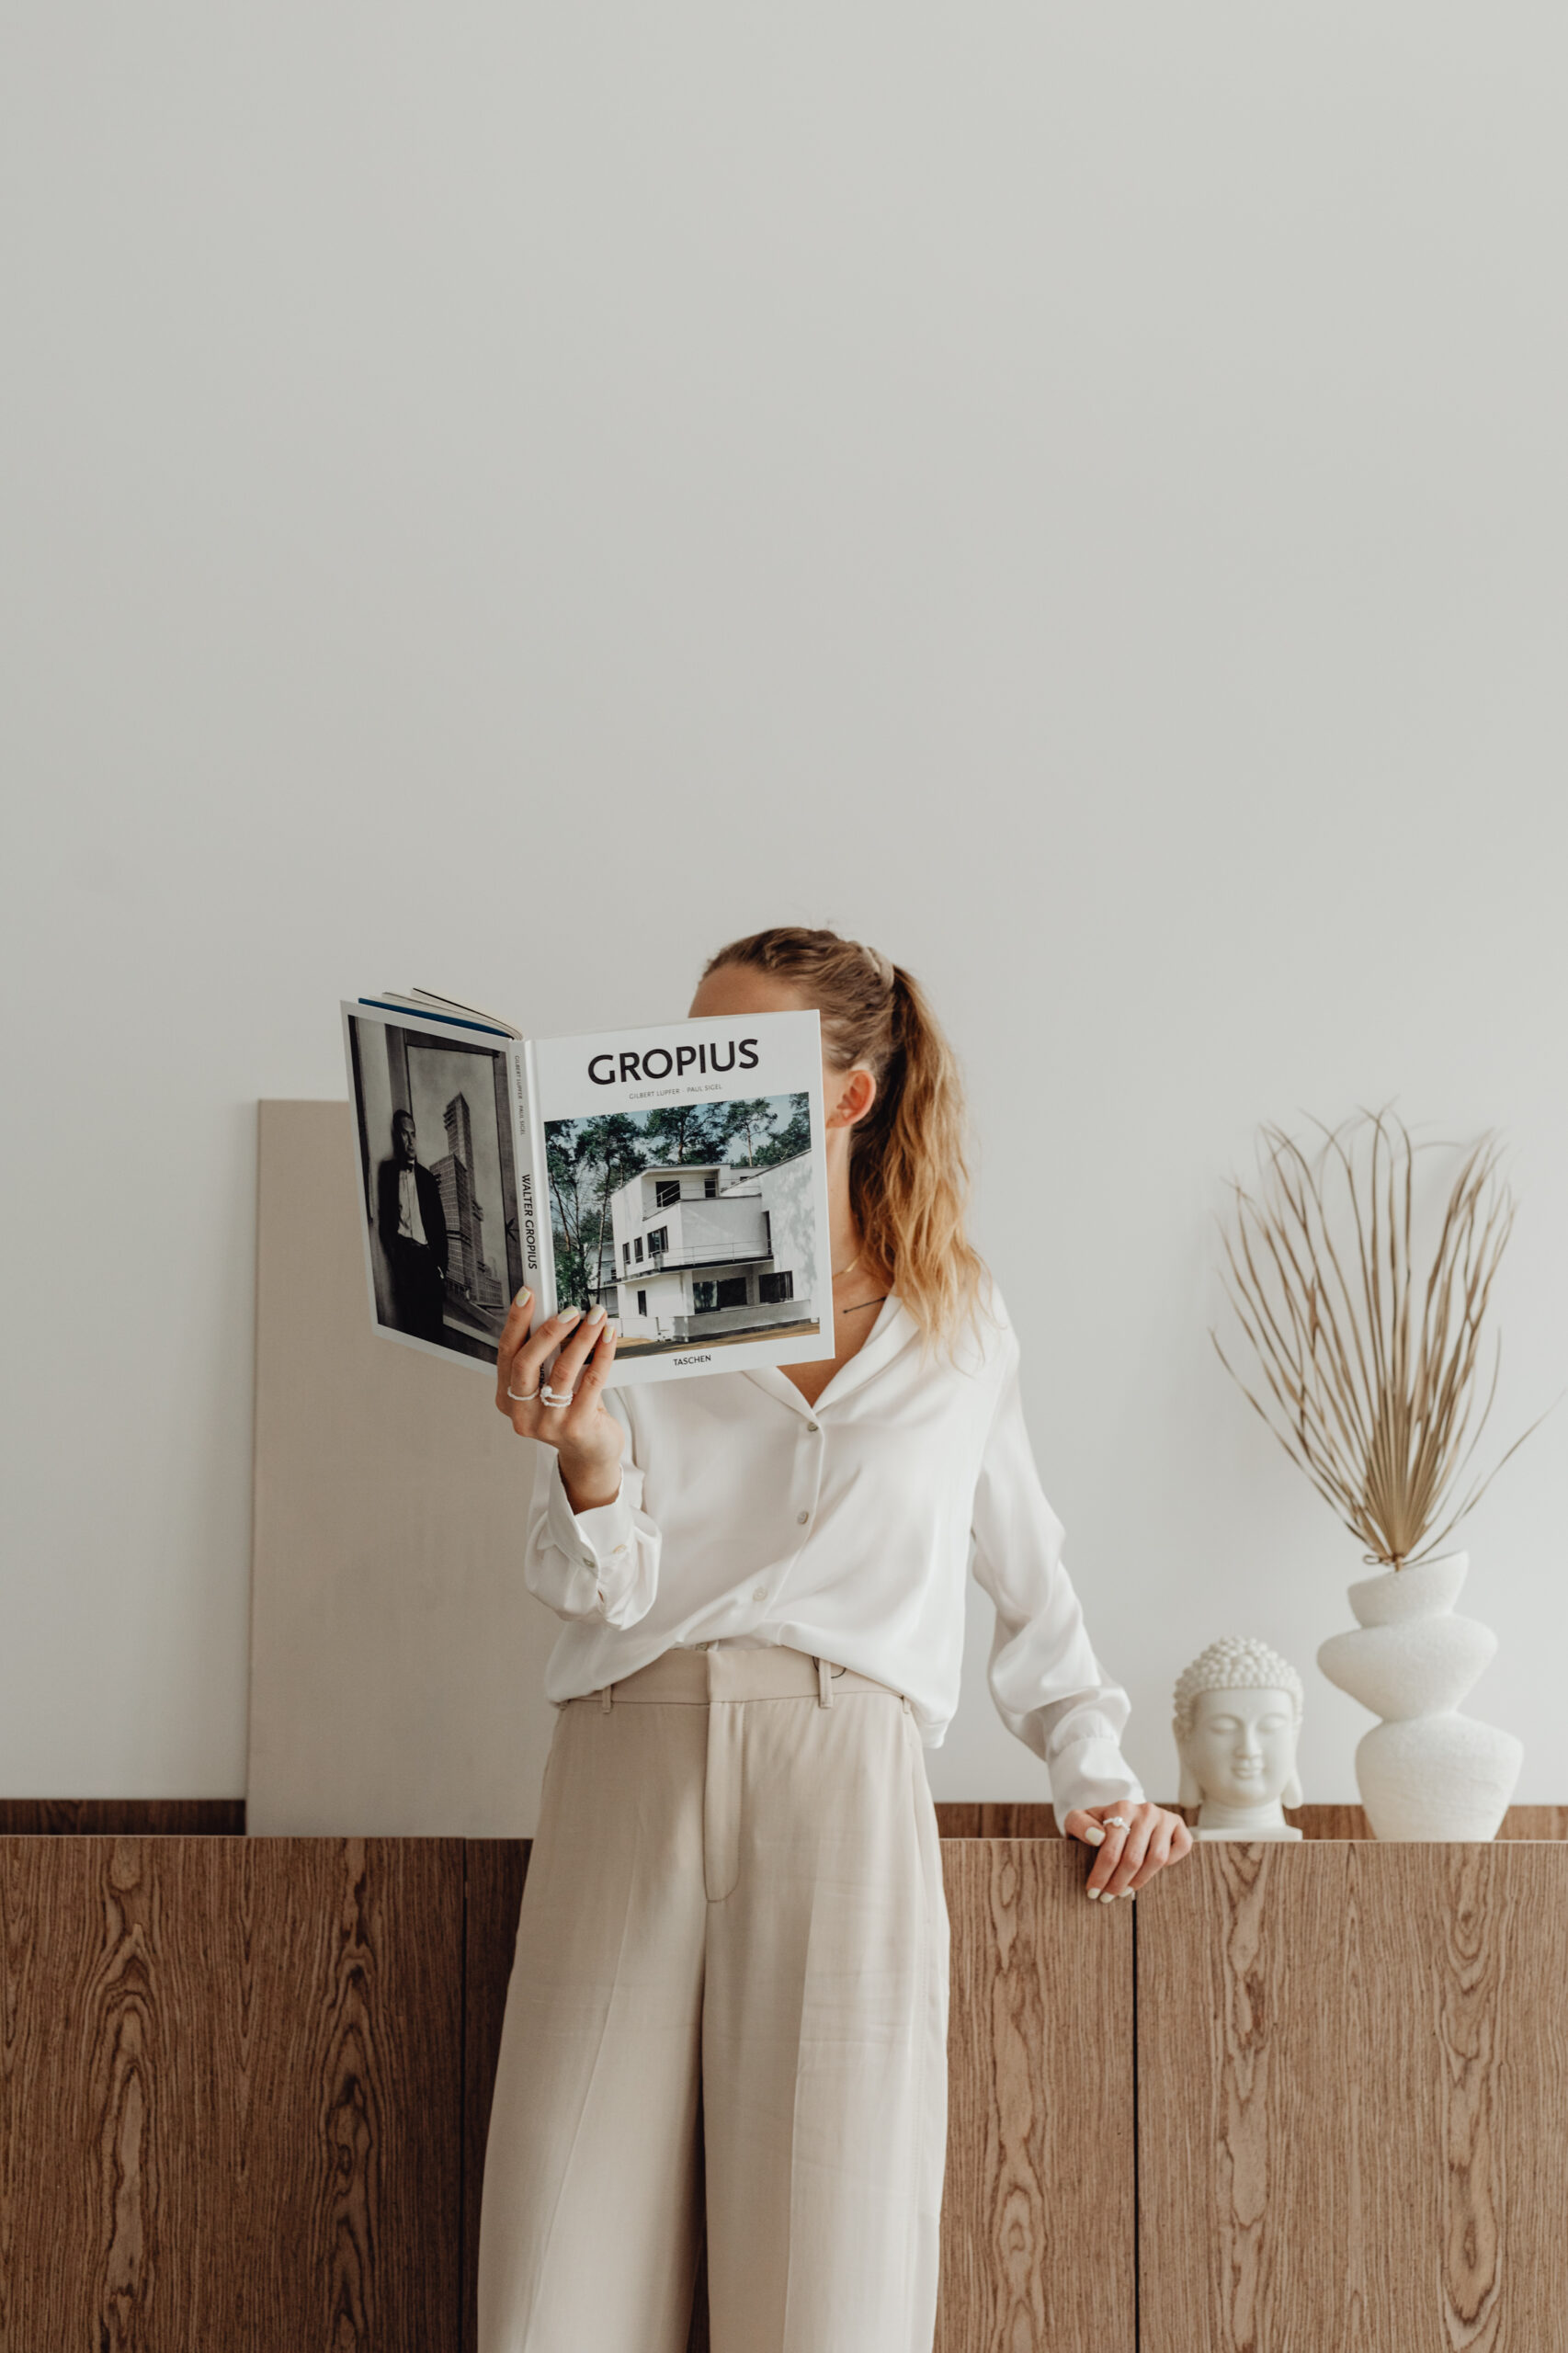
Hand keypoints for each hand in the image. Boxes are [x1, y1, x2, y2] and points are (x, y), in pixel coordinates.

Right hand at [494, 1290, 622, 1511]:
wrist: (589, 1454)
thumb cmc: (568, 1414)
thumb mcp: (546, 1388)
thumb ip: (544, 1360)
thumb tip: (555, 1315)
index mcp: (508, 1400)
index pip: (506, 1354)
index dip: (516, 1322)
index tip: (528, 1296)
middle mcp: (523, 1414)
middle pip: (525, 1364)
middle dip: (547, 1331)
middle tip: (568, 1310)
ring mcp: (548, 1423)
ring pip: (562, 1371)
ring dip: (581, 1338)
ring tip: (594, 1318)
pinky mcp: (577, 1426)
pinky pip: (591, 1381)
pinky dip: (601, 1354)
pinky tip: (607, 1337)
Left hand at [1061, 1801, 1192, 1900]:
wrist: (1120, 1815)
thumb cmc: (1098, 1824)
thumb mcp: (1079, 1821)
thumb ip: (1079, 1824)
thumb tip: (1097, 1837)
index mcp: (1121, 1808)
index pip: (1111, 1849)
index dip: (1101, 1874)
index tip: (1092, 1891)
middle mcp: (1146, 1810)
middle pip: (1133, 1858)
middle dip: (1117, 1883)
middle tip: (1106, 1897)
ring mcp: (1165, 1817)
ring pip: (1157, 1858)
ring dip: (1139, 1880)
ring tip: (1124, 1891)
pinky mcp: (1179, 1825)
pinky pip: (1181, 1848)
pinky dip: (1171, 1863)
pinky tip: (1151, 1870)